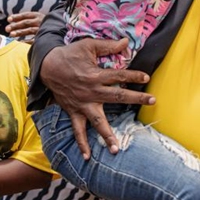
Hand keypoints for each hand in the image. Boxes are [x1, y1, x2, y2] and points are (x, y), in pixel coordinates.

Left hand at [6, 11, 44, 39]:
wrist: (60, 27)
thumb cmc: (45, 23)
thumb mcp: (38, 18)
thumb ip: (27, 19)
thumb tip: (11, 20)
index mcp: (38, 15)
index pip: (25, 15)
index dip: (17, 17)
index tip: (8, 19)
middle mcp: (40, 21)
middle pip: (26, 23)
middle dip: (16, 25)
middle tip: (7, 28)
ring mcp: (42, 28)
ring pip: (29, 30)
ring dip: (20, 32)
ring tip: (11, 34)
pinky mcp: (45, 36)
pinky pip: (35, 39)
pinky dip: (27, 41)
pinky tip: (20, 42)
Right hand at [40, 37, 155, 158]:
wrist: (47, 67)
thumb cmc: (69, 55)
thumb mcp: (88, 46)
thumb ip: (108, 46)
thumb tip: (126, 41)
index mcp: (96, 75)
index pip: (119, 75)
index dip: (134, 76)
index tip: (147, 78)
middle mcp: (91, 92)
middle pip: (117, 96)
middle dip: (136, 98)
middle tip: (152, 101)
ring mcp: (83, 104)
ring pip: (98, 121)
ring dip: (107, 135)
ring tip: (117, 149)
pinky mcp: (74, 112)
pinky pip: (77, 130)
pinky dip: (81, 144)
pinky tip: (88, 157)